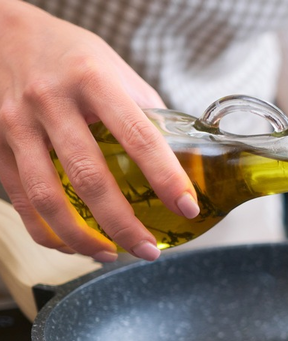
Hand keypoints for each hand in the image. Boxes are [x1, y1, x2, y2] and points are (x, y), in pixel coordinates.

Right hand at [0, 0, 198, 260]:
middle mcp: (51, 102)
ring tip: (112, 255)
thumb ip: (146, 112)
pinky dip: (48, 232)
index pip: (139, 137)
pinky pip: (21, 201)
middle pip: (90, 178)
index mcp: (93, 80)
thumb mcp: (115, 69)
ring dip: (83, 239)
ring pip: (47, 199)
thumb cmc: (68, 54)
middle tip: (149, 250)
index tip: (187, 207)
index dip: (166, 177)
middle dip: (124, 224)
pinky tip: (74, 244)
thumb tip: (183, 158)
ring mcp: (16, 124)